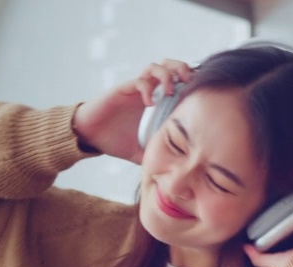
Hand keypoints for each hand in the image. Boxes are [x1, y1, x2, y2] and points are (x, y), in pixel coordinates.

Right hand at [71, 60, 192, 164]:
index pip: (179, 83)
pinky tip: (150, 103)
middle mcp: (149, 92)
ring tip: (170, 90)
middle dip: (182, 69)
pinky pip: (138, 81)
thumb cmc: (115, 141)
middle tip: (189, 82)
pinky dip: (147, 88)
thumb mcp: (142, 153)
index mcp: (158, 103)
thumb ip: (157, 158)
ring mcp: (136, 90)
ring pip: (155, 68)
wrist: (90, 137)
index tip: (201, 94)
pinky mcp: (123, 90)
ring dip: (166, 75)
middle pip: (170, 67)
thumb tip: (175, 173)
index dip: (192, 83)